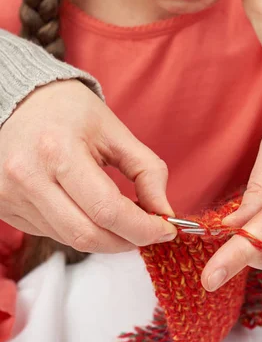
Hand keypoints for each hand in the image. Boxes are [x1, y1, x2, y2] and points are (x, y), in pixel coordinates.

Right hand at [0, 80, 176, 252]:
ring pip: (69, 239)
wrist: (17, 100)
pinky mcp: (3, 207)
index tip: (166, 230)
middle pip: (87, 235)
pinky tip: (89, 212)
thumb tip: (164, 211)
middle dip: (126, 241)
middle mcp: (28, 177)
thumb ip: (146, 170)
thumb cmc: (69, 110)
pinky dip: (79, 229)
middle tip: (148, 232)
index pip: (107, 210)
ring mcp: (10, 195)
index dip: (143, 228)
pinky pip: (51, 233)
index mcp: (59, 151)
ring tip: (122, 219)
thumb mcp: (114, 130)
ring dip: (105, 238)